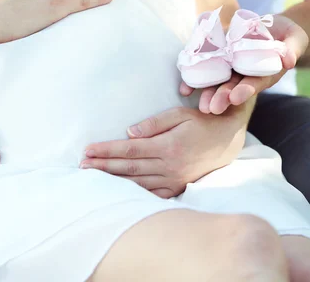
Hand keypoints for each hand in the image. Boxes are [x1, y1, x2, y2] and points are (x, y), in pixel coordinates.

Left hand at [82, 106, 247, 197]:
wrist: (227, 140)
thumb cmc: (201, 123)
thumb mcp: (179, 115)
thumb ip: (153, 124)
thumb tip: (129, 133)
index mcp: (167, 146)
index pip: (129, 150)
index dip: (106, 150)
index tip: (88, 150)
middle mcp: (168, 166)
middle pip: (128, 168)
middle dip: (103, 167)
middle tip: (82, 166)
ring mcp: (173, 179)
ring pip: (137, 183)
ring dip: (113, 181)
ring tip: (93, 178)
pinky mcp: (178, 187)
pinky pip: (152, 194)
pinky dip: (134, 194)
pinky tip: (118, 192)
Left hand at [183, 14, 308, 113]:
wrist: (272, 28)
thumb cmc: (287, 36)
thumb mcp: (295, 39)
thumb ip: (292, 48)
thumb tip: (289, 60)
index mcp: (263, 74)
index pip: (254, 83)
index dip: (245, 90)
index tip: (236, 96)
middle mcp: (244, 74)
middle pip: (232, 87)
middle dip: (222, 97)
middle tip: (212, 108)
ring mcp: (230, 66)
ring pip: (217, 82)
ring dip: (207, 93)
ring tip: (200, 105)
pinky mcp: (219, 55)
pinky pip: (205, 67)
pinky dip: (194, 78)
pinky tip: (184, 89)